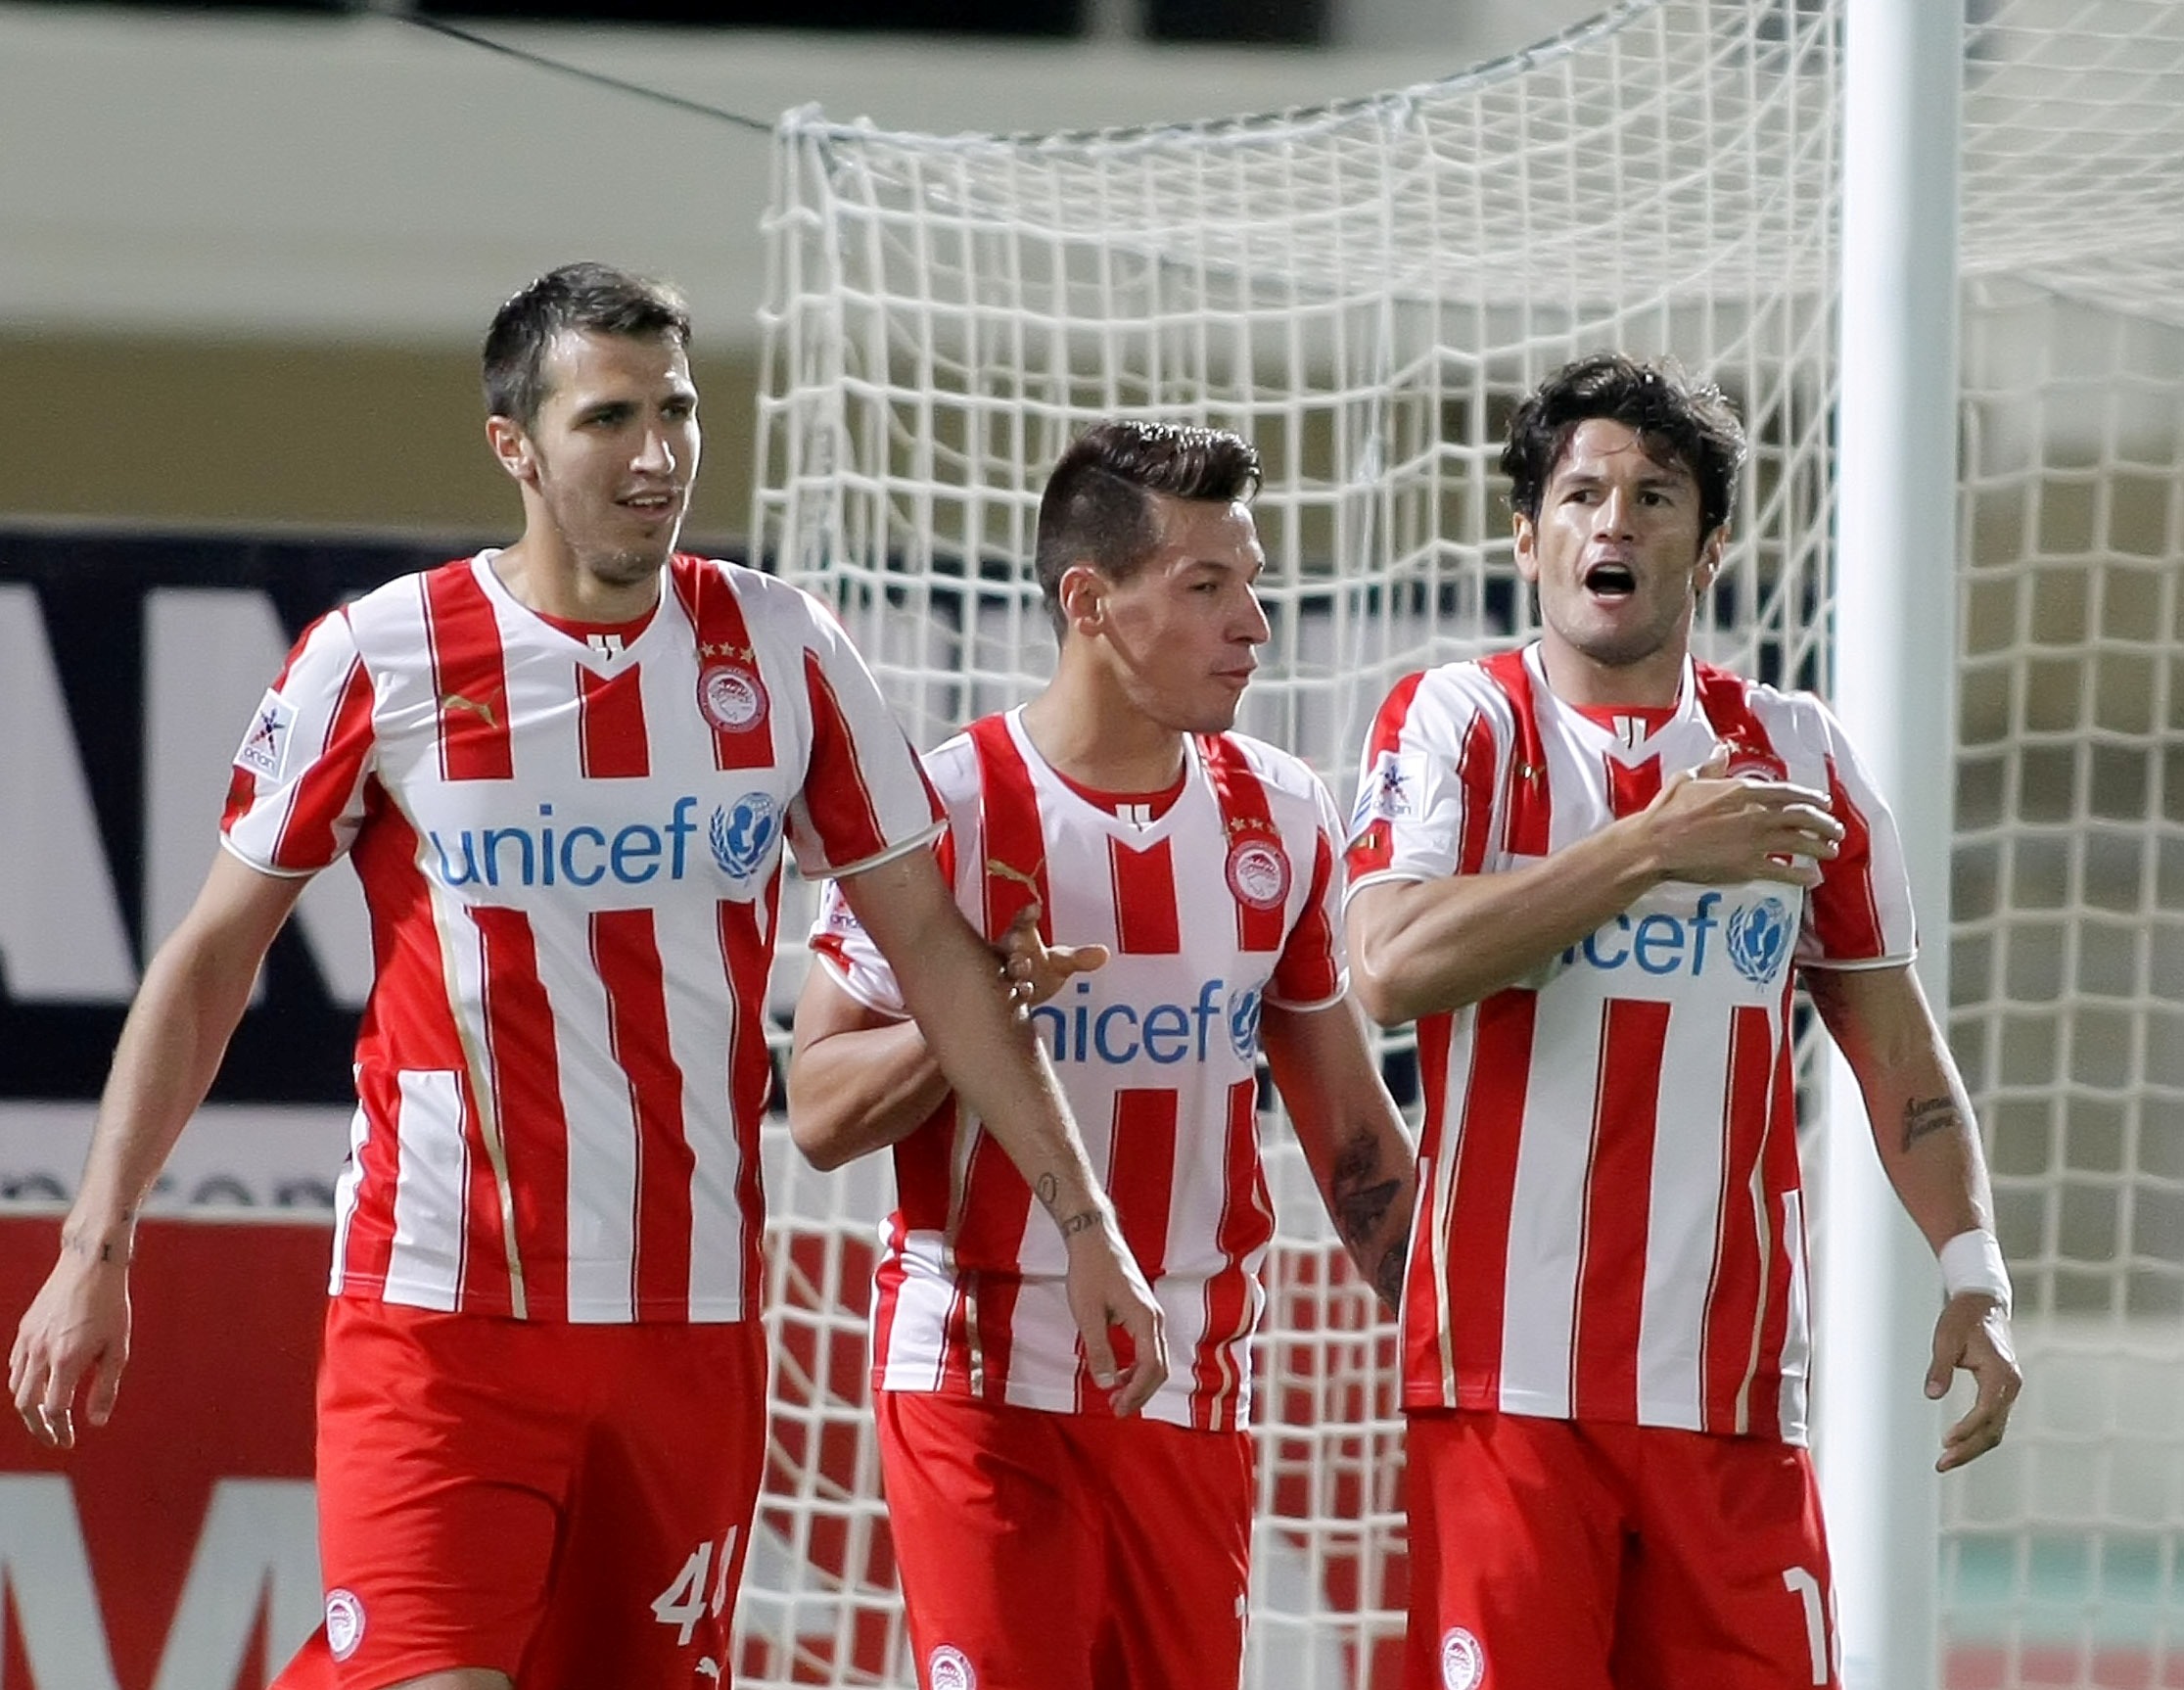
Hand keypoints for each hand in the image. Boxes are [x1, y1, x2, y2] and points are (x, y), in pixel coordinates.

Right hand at [9, 1238, 132, 1449]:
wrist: (91, 1264)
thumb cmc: (111, 1304)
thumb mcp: (119, 1347)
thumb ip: (106, 1386)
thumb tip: (96, 1421)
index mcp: (67, 1359)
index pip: (54, 1409)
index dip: (60, 1430)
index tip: (68, 1440)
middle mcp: (41, 1352)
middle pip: (27, 1405)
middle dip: (39, 1428)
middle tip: (54, 1438)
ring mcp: (28, 1340)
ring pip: (16, 1387)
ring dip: (30, 1408)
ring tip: (48, 1418)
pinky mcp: (24, 1330)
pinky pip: (15, 1366)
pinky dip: (23, 1384)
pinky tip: (39, 1388)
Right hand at [997, 905, 1109, 1011]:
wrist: (1014, 997)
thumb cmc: (1037, 972)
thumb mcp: (1059, 964)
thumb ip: (1079, 959)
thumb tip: (1104, 954)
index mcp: (1020, 937)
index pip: (1023, 922)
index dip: (1027, 915)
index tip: (1035, 908)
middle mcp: (1006, 955)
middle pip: (1008, 950)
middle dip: (1015, 955)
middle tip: (1023, 961)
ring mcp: (998, 976)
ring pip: (1001, 975)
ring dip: (1011, 980)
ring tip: (1025, 987)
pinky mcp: (997, 999)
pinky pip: (1000, 999)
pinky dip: (1009, 1003)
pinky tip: (1018, 1009)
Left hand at [1060, 1212, 1167, 1415]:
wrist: (1094, 1239)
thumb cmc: (1090, 1271)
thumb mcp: (1088, 1314)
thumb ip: (1099, 1349)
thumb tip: (1105, 1383)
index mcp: (1145, 1319)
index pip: (1151, 1367)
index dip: (1137, 1392)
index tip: (1118, 1406)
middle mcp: (1155, 1318)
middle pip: (1159, 1367)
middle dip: (1140, 1392)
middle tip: (1118, 1409)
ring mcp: (1151, 1315)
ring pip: (1155, 1359)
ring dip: (1139, 1381)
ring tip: (1116, 1396)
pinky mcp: (1143, 1313)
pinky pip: (1148, 1348)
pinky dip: (1136, 1366)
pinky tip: (1118, 1374)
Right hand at [1638, 743, 1844, 888]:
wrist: (1654, 844)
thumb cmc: (1666, 811)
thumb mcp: (1687, 779)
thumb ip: (1711, 767)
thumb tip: (1721, 751)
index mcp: (1742, 791)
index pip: (1787, 793)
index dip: (1810, 797)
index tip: (1823, 803)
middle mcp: (1755, 815)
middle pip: (1802, 817)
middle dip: (1824, 824)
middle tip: (1836, 830)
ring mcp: (1753, 842)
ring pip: (1800, 844)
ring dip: (1820, 848)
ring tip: (1832, 852)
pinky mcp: (1747, 867)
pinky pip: (1784, 872)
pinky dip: (1802, 876)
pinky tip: (1813, 878)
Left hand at [1927, 1292, 2020, 1471]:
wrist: (1983, 1304)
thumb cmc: (1963, 1318)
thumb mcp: (1945, 1338)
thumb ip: (1940, 1368)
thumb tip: (1932, 1395)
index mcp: (2000, 1374)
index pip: (1985, 1412)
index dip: (1966, 1430)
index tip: (1946, 1441)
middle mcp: (2011, 1386)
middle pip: (1993, 1430)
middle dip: (1968, 1450)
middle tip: (1941, 1464)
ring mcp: (2010, 1390)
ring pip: (1995, 1430)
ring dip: (1972, 1448)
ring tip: (1946, 1461)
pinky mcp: (2003, 1391)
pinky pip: (1993, 1421)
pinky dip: (1977, 1436)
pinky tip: (1958, 1446)